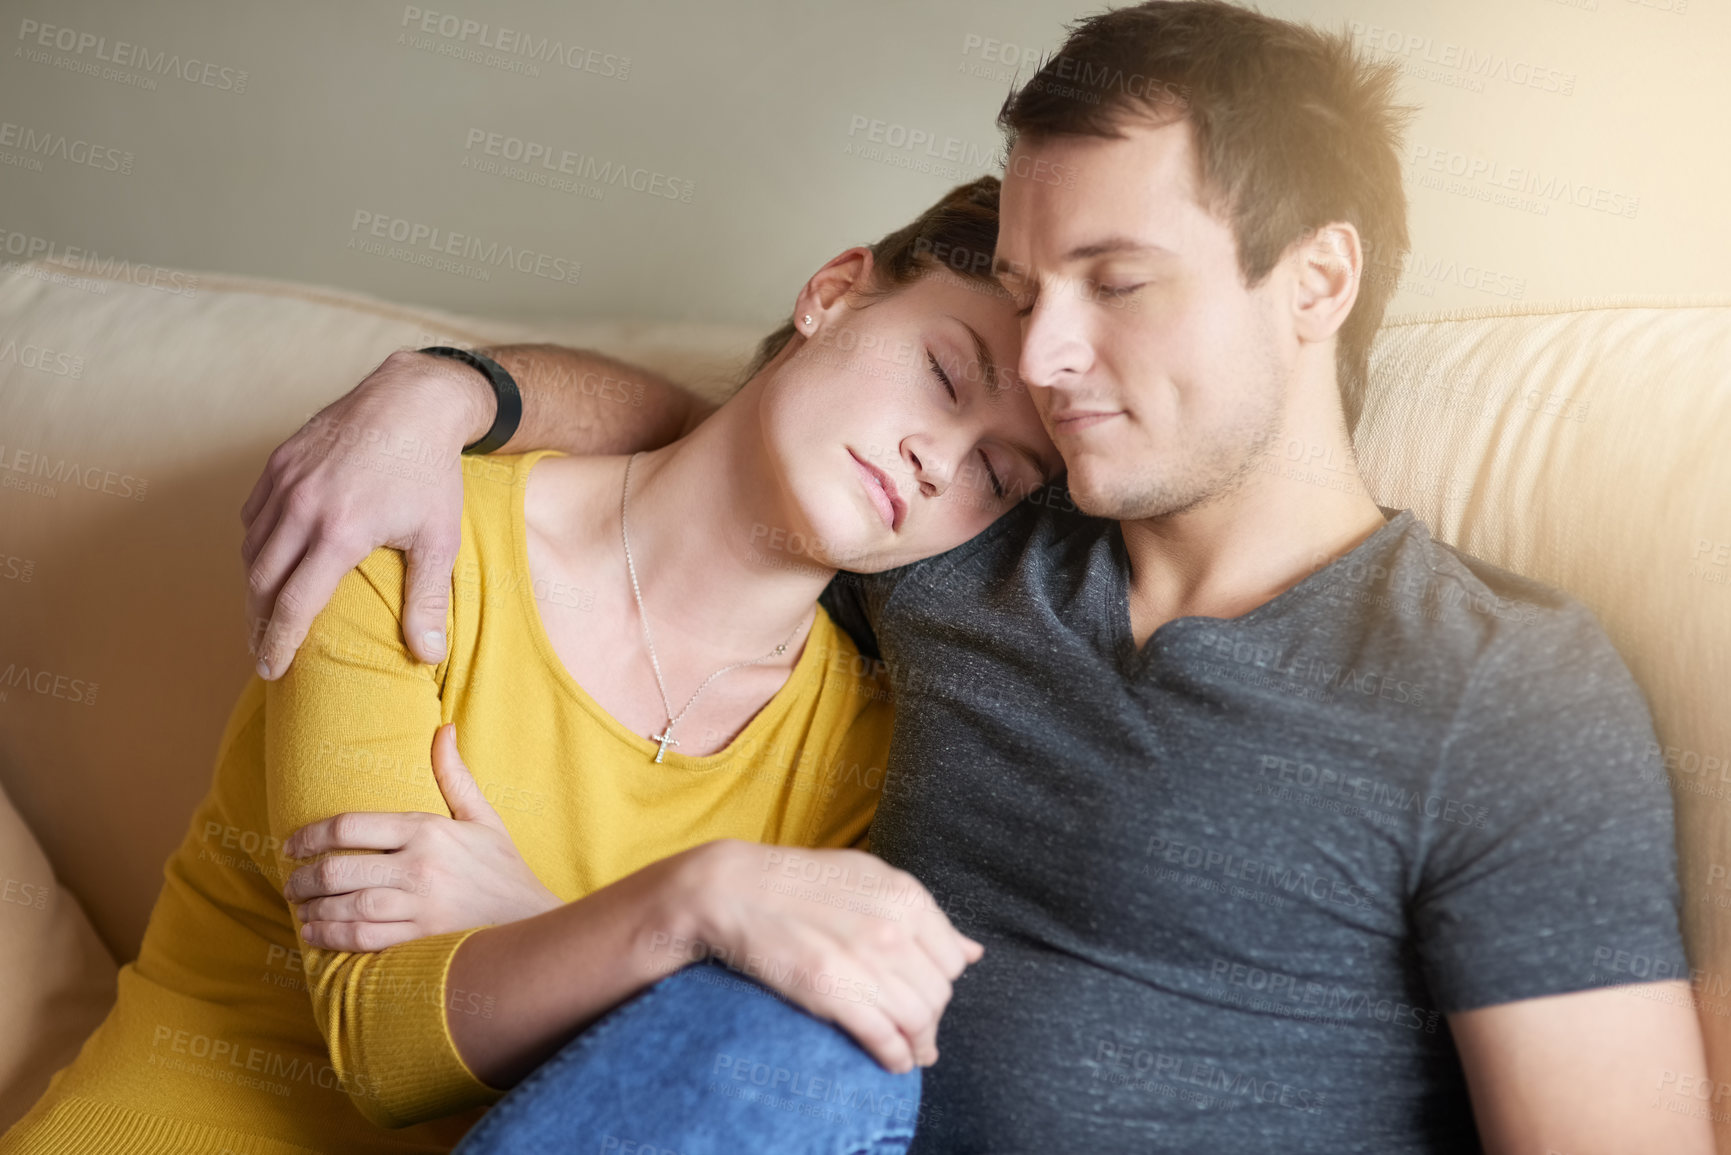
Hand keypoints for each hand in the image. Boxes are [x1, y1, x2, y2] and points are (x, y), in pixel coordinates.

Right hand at [241, 349, 492, 678]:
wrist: (412, 400)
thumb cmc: (430, 471)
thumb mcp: (439, 539)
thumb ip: (428, 600)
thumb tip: (428, 654)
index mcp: (340, 533)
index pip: (294, 605)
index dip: (279, 643)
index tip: (271, 669)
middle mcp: (302, 507)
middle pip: (261, 582)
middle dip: (259, 622)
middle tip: (264, 650)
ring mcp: (284, 482)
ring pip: (251, 548)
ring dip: (254, 585)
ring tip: (265, 612)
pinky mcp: (278, 462)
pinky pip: (253, 514)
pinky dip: (256, 544)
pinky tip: (270, 562)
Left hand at [281, 723, 560, 950]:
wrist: (531, 919)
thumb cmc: (502, 868)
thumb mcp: (482, 818)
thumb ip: (454, 776)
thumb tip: (443, 729)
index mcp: (428, 830)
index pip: (350, 826)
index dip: (310, 836)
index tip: (291, 845)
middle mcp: (420, 866)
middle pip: (339, 869)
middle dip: (304, 878)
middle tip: (291, 883)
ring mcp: (419, 904)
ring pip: (346, 906)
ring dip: (313, 909)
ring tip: (301, 908)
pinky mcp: (421, 938)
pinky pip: (362, 938)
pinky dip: (332, 936)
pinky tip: (317, 933)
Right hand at [668, 840, 984, 1074]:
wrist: (736, 890)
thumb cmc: (801, 882)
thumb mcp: (870, 879)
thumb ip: (923, 916)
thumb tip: (972, 952)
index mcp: (907, 897)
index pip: (953, 960)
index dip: (941, 982)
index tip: (925, 992)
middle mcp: (893, 930)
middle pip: (938, 994)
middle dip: (931, 1016)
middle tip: (916, 1027)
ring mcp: (865, 962)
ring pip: (918, 1020)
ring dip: (919, 1043)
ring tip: (912, 1052)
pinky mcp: (833, 992)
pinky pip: (884, 1038)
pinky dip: (895, 1057)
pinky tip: (893, 1062)